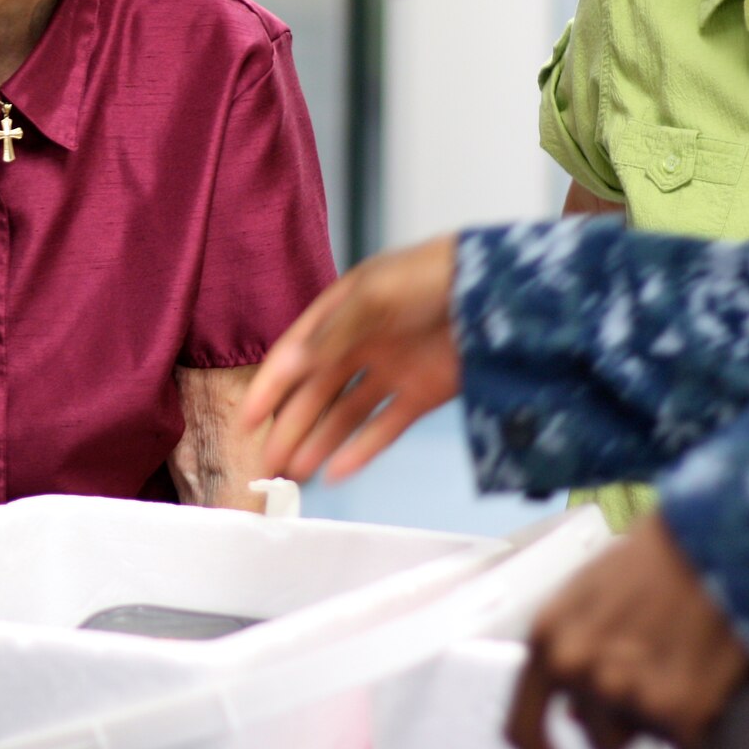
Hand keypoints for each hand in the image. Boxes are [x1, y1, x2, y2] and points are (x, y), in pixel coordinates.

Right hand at [240, 235, 461, 482]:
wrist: (500, 289)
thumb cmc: (435, 275)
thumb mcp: (376, 295)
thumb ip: (334, 333)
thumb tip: (293, 365)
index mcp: (342, 311)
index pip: (296, 354)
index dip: (270, 386)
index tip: (248, 419)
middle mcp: (362, 343)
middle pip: (316, 392)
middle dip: (290, 426)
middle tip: (268, 462)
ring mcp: (391, 370)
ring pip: (345, 415)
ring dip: (319, 442)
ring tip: (295, 473)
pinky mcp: (421, 394)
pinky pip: (384, 427)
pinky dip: (361, 450)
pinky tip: (337, 470)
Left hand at [504, 514, 748, 748]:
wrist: (714, 539)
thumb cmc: (655, 559)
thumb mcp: (586, 598)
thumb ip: (570, 652)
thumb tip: (574, 712)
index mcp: (547, 640)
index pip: (523, 731)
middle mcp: (578, 670)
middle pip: (595, 737)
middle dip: (622, 715)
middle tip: (651, 666)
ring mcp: (625, 693)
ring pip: (640, 741)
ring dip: (658, 718)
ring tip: (676, 663)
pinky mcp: (676, 708)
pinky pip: (686, 744)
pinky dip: (699, 723)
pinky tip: (703, 676)